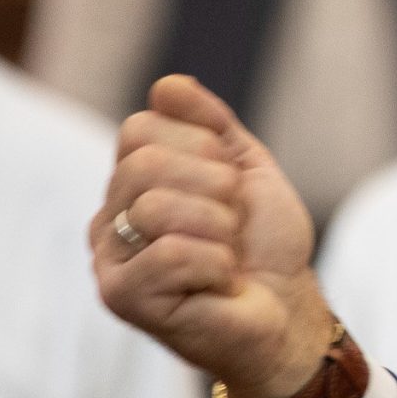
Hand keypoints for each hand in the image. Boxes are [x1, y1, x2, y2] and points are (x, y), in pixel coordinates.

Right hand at [88, 74, 329, 397]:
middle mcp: (109, 217)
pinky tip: (219, 284)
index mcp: (131, 182)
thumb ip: (211, 124)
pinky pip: (173, 253)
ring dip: (219, 230)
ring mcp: (109, 258)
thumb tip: (168, 84)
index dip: (204, 148)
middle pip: (144, 162)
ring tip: (228, 257)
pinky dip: (216, 265)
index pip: (141, 126)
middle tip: (233, 224)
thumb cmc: (266, 248)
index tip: (231, 185)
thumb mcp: (248, 171)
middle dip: (214, 187)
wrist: (288, 312)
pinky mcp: (122, 297)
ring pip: (157, 207)